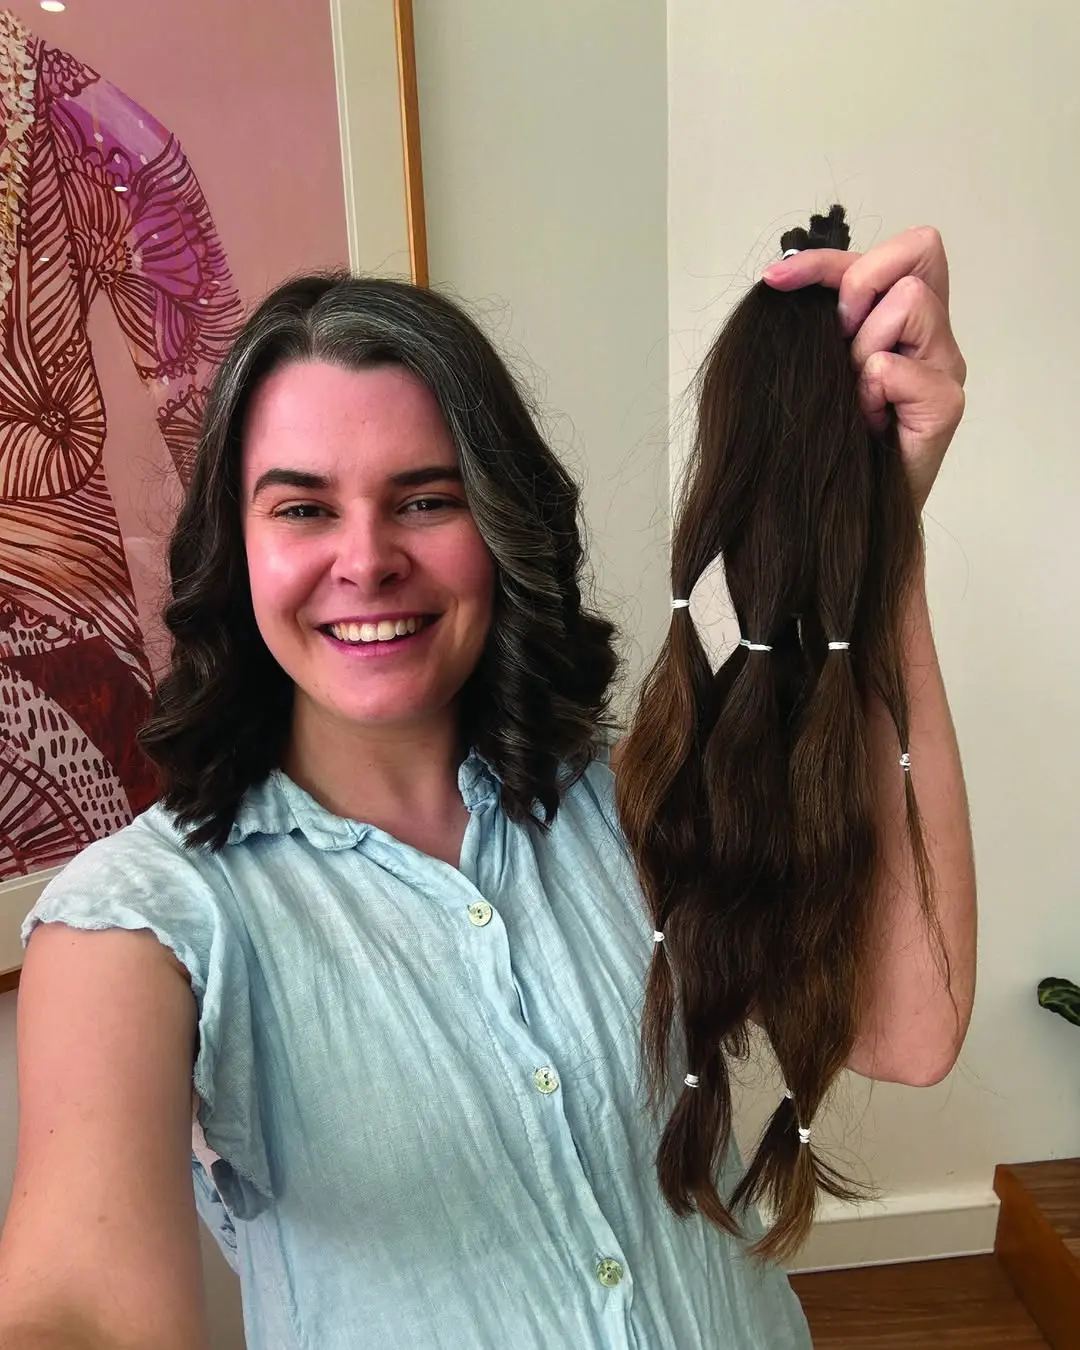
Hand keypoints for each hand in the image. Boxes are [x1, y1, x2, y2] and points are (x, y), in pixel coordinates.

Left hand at [762, 226, 965, 511]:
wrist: (843, 515)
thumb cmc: (827, 445)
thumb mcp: (813, 367)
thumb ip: (815, 319)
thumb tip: (778, 277)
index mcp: (903, 317)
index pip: (885, 252)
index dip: (826, 259)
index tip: (775, 282)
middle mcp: (933, 335)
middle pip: (921, 248)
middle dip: (862, 282)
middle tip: (839, 338)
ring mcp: (945, 367)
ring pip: (908, 303)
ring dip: (861, 349)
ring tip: (855, 397)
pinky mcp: (945, 405)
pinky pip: (893, 368)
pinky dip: (866, 393)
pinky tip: (866, 423)